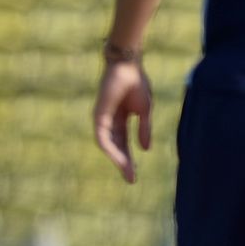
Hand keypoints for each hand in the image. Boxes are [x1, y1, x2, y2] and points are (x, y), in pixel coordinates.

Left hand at [93, 62, 152, 183]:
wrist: (128, 66)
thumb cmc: (137, 83)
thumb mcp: (145, 110)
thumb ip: (144, 129)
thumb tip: (145, 149)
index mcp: (121, 120)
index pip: (124, 143)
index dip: (130, 158)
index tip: (134, 175)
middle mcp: (110, 122)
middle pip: (116, 147)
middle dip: (124, 163)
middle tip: (131, 179)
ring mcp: (103, 119)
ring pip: (109, 145)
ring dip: (118, 159)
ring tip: (128, 171)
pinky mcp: (99, 116)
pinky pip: (103, 138)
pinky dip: (111, 149)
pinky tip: (120, 158)